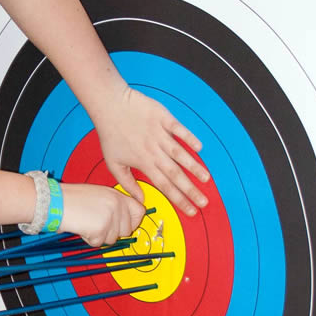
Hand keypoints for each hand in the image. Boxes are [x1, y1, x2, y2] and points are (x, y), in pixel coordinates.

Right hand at [60, 182, 144, 246]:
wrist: (56, 202)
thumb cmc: (72, 198)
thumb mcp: (99, 195)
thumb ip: (114, 206)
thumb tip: (124, 222)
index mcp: (117, 196)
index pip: (140, 212)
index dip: (133, 221)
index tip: (125, 225)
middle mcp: (117, 206)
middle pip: (127, 230)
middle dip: (112, 232)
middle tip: (97, 223)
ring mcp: (110, 218)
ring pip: (112, 239)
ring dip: (99, 236)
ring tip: (87, 222)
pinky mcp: (101, 229)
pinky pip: (99, 243)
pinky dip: (89, 239)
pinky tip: (82, 227)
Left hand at [96, 85, 209, 216]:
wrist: (109, 105)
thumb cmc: (110, 134)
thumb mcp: (113, 163)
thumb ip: (127, 183)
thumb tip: (139, 200)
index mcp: (143, 163)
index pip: (164, 186)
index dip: (178, 200)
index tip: (191, 211)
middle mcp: (153, 151)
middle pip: (175, 175)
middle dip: (191, 190)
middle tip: (204, 202)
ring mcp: (159, 134)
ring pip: (180, 154)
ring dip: (194, 167)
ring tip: (206, 179)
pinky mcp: (163, 118)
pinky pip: (179, 129)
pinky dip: (189, 137)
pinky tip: (199, 147)